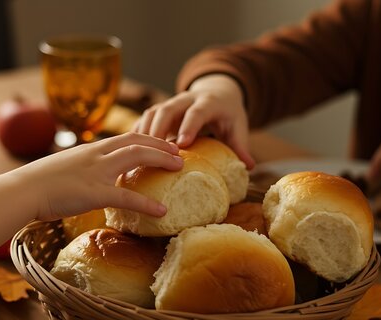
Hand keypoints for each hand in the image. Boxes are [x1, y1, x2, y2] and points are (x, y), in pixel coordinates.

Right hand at [22, 132, 182, 220]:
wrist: (22, 190)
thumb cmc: (38, 183)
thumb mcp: (65, 169)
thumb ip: (83, 170)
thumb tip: (92, 178)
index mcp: (91, 149)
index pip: (127, 137)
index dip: (149, 138)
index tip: (164, 143)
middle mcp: (97, 155)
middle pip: (137, 141)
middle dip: (162, 145)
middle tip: (180, 153)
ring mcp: (96, 172)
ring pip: (137, 157)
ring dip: (162, 160)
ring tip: (180, 168)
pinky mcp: (94, 193)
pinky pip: (127, 197)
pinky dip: (147, 204)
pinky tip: (162, 211)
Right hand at [134, 74, 254, 168]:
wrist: (217, 91)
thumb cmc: (227, 114)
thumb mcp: (237, 126)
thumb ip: (240, 145)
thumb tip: (248, 167)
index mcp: (208, 102)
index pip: (197, 112)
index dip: (189, 126)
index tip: (182, 144)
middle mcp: (186, 99)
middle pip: (168, 109)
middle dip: (159, 129)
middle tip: (153, 151)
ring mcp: (171, 103)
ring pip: (152, 112)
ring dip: (145, 133)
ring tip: (139, 154)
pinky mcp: (160, 110)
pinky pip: (145, 118)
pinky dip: (137, 134)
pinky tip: (131, 152)